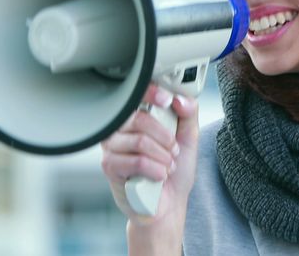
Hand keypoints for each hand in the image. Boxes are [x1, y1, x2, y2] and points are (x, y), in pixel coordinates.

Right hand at [100, 84, 199, 248]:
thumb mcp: (188, 138)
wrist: (168, 204)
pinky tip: (160, 176)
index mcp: (136, 117)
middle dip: (165, 137)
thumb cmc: (174, 171)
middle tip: (174, 150)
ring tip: (168, 166)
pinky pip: (136, 161)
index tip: (167, 100)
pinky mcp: (110, 167)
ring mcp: (112, 148)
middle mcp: (119, 129)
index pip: (136, 95)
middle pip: (139, 119)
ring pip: (139, 141)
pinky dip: (155, 169)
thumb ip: (187, 114)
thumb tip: (180, 98)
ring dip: (162, 156)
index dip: (150, 93)